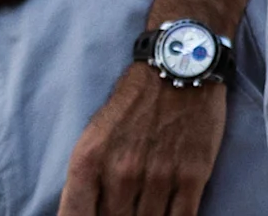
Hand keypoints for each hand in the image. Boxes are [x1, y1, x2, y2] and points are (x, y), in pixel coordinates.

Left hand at [58, 63, 230, 215]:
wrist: (177, 66)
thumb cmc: (133, 102)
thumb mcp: (96, 134)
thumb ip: (89, 177)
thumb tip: (85, 212)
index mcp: (89, 159)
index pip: (75, 215)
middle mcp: (121, 171)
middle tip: (123, 211)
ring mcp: (157, 176)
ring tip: (144, 212)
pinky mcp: (191, 177)